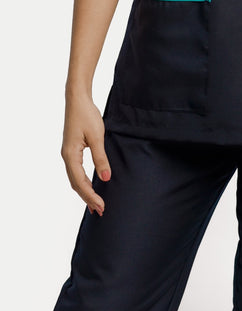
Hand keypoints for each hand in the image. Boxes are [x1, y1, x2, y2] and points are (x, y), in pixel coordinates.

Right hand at [60, 92, 111, 216]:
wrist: (77, 99)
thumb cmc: (87, 115)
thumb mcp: (97, 137)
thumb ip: (101, 158)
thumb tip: (105, 178)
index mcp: (70, 155)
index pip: (80, 182)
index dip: (90, 195)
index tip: (101, 206)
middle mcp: (66, 156)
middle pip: (75, 184)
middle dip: (87, 198)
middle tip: (100, 210)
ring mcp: (68, 154)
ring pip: (75, 179)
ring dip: (85, 191)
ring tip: (95, 204)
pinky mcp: (72, 150)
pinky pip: (76, 171)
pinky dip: (82, 182)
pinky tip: (90, 186)